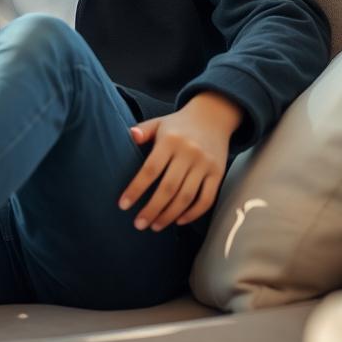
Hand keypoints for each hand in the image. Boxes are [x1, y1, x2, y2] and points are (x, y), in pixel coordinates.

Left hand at [117, 93, 241, 232]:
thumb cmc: (178, 124)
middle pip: (168, 188)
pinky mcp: (218, 174)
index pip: (150, 169)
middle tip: (139, 224)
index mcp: (170, 141)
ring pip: (187, 197)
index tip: (123, 205)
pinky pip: (207, 199)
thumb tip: (130, 135)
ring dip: (170, 215)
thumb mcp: (158, 123)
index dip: (136, 189)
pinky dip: (194, 213)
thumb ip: (142, 130)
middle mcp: (189, 153)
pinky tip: (179, 220)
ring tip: (155, 226)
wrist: (213, 116)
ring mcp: (205, 165)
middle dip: (152, 209)